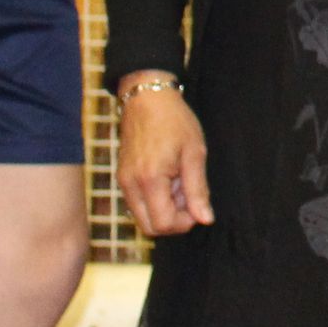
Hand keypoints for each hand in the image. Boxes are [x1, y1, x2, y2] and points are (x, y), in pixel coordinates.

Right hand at [116, 83, 213, 235]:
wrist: (147, 98)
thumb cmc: (174, 121)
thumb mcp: (194, 153)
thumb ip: (198, 190)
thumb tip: (205, 219)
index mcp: (150, 179)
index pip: (163, 224)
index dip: (184, 222)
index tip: (197, 204)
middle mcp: (131, 185)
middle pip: (150, 227)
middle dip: (173, 220)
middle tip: (189, 196)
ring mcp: (123, 182)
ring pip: (142, 217)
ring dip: (163, 210)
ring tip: (178, 184)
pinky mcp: (122, 177)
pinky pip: (137, 203)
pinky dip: (154, 201)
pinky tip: (168, 179)